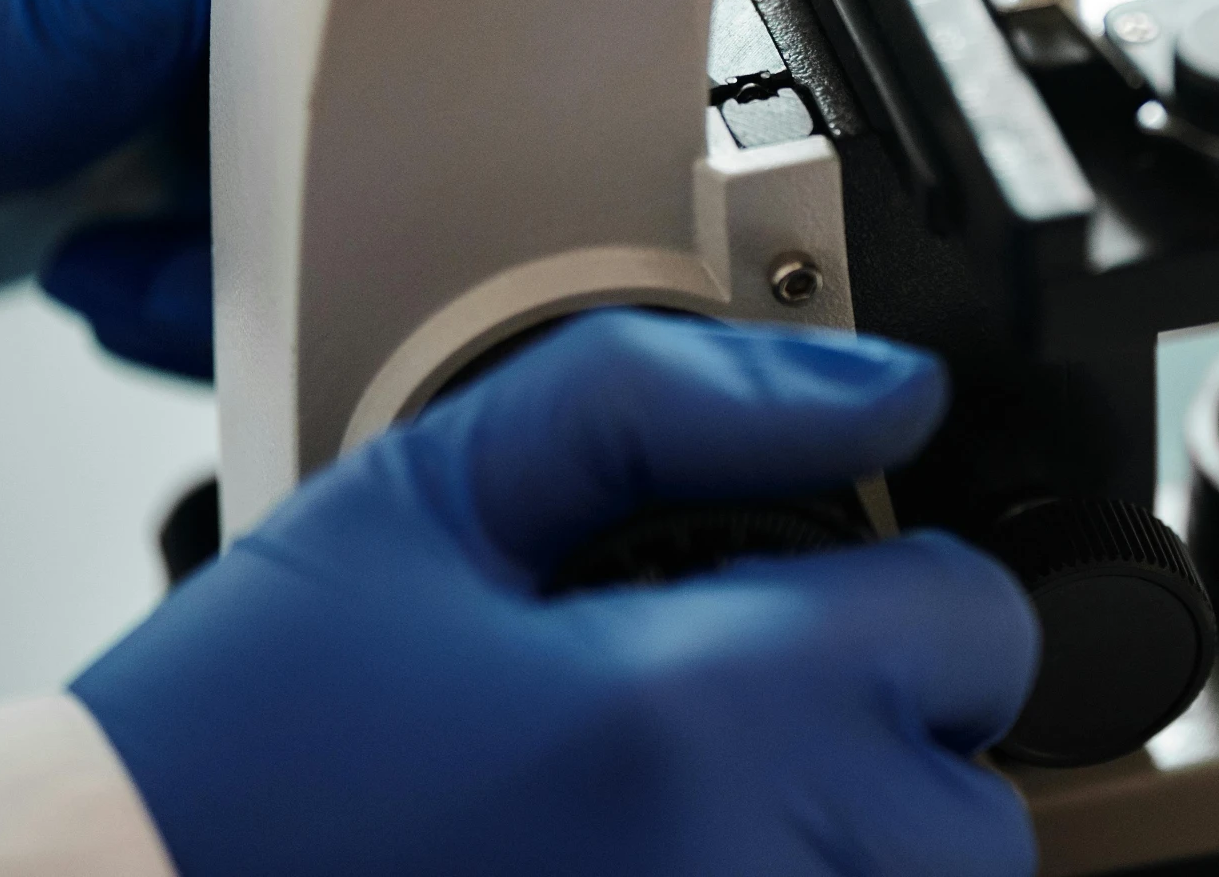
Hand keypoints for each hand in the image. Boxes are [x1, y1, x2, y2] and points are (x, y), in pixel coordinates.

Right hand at [70, 310, 1040, 876]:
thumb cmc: (240, 741)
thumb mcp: (436, 491)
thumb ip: (675, 398)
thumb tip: (885, 388)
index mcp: (687, 716)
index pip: (976, 631)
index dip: (918, 583)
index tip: (836, 587)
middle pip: (977, 811)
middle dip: (907, 738)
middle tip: (768, 704)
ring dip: (855, 843)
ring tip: (707, 793)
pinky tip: (667, 853)